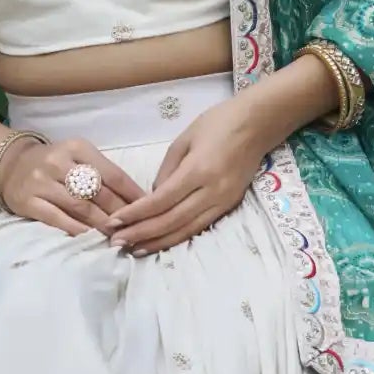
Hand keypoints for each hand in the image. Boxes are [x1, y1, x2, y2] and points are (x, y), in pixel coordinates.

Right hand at [0, 134, 144, 236]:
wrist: (10, 165)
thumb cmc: (54, 164)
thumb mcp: (78, 158)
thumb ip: (102, 174)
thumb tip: (136, 201)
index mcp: (77, 148)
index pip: (113, 174)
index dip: (132, 195)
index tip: (149, 210)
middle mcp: (59, 162)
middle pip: (99, 192)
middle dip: (121, 213)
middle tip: (136, 229)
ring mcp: (42, 182)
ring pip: (81, 207)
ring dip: (102, 224)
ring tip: (118, 237)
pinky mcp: (29, 201)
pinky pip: (58, 219)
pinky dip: (77, 230)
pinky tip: (90, 239)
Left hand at [104, 98, 264, 255]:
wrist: (259, 123)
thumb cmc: (218, 123)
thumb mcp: (184, 139)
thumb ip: (166, 171)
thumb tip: (154, 198)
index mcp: (198, 170)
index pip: (161, 201)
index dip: (136, 215)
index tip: (115, 223)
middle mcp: (212, 191)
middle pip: (172, 220)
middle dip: (142, 234)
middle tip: (117, 243)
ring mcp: (223, 201)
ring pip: (187, 230)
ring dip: (159, 243)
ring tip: (135, 250)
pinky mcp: (230, 206)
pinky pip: (200, 227)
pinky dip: (179, 237)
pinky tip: (162, 243)